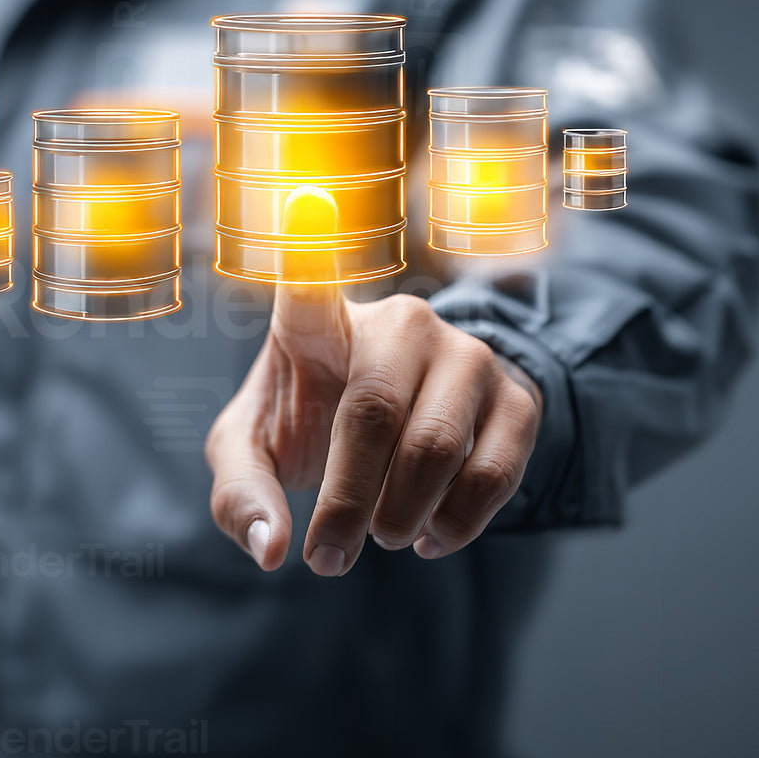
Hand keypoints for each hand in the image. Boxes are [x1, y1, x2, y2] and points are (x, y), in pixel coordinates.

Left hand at [204, 189, 541, 573]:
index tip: (305, 200)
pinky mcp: (516, 394)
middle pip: (373, 415)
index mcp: (317, 326)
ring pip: (435, 449)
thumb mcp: (254, 453)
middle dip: (348, 503)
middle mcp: (397, 322)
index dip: (310, 247)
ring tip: (380, 538)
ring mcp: (463, 353)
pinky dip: (457, 524)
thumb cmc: (306, 422)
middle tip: (329, 557)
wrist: (391, 426)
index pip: (311, 287)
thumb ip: (242, 494)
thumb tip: (269, 548)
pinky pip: (495, 471)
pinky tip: (429, 537)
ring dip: (400, 517)